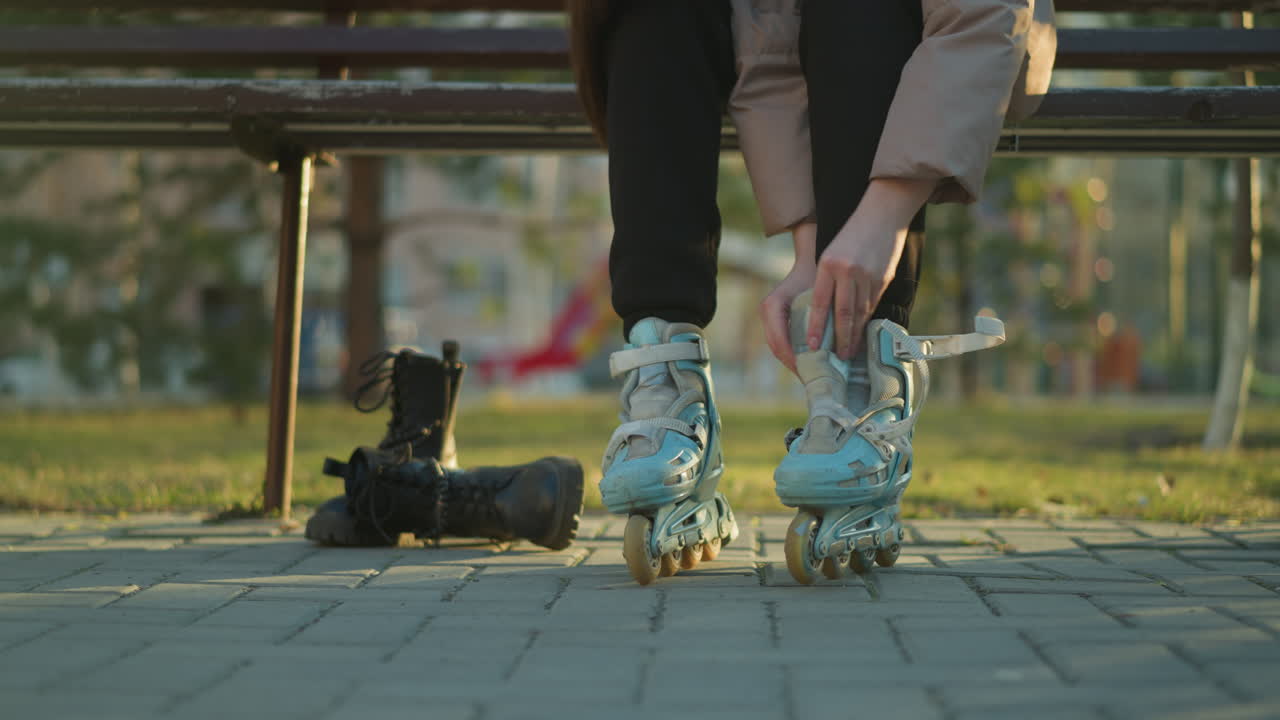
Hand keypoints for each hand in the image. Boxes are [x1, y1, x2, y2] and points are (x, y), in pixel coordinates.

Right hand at [760, 228, 817, 374]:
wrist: (812, 262)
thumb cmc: (818, 276)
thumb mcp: (821, 295)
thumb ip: (822, 317)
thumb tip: (832, 345)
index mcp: (773, 305)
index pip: (778, 339)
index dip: (792, 357)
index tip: (807, 369)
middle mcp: (768, 312)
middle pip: (777, 347)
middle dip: (794, 364)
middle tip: (811, 378)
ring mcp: (770, 318)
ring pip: (779, 348)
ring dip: (795, 362)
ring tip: (812, 374)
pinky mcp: (777, 322)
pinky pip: (783, 343)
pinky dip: (796, 354)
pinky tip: (811, 363)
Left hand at [807, 178, 932, 358]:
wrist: (882, 214)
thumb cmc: (851, 235)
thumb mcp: (831, 255)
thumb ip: (827, 282)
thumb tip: (824, 315)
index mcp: (828, 264)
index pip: (820, 303)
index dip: (816, 326)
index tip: (812, 345)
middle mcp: (847, 271)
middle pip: (842, 313)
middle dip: (840, 338)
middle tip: (838, 357)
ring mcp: (867, 275)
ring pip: (859, 312)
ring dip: (854, 334)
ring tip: (850, 351)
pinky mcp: (883, 278)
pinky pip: (872, 304)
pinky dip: (866, 320)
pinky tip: (862, 331)